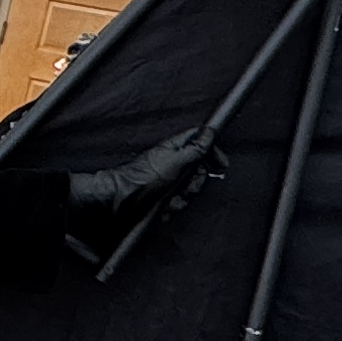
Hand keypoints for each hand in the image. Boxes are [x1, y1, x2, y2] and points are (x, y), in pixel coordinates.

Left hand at [64, 127, 211, 226]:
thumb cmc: (141, 178)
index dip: (212, 153)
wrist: (120, 201)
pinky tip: (163, 208)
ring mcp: (166, 182)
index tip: (221, 164)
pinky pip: (177, 204)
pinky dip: (171, 208)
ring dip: (181, 199)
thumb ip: (194, 148)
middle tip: (186, 187)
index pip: (200, 143)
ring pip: (188, 191)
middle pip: (198, 172)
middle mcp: (171, 164)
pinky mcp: (162, 198)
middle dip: (194, 184)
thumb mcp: (175, 160)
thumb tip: (209, 132)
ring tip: (170, 200)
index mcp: (174, 149)